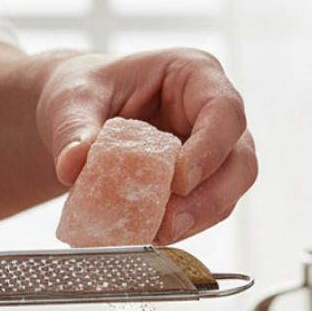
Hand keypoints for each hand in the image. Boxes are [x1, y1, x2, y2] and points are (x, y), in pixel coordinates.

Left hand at [35, 48, 257, 244]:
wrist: (79, 115)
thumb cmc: (86, 91)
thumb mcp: (73, 100)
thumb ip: (74, 129)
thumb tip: (71, 165)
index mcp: (195, 75)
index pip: (224, 111)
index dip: (210, 148)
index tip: (178, 181)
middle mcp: (214, 114)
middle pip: (239, 161)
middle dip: (209, 199)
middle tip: (169, 224)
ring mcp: (214, 152)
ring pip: (229, 192)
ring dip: (197, 219)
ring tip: (156, 235)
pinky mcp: (201, 184)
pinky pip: (206, 211)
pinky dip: (182, 227)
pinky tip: (152, 234)